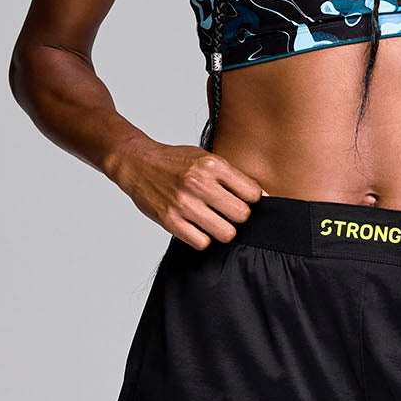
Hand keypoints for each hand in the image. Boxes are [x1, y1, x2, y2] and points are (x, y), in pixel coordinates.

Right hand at [107, 136, 263, 247]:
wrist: (138, 164)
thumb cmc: (176, 162)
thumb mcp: (206, 158)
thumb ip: (231, 176)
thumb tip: (262, 197)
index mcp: (212, 165)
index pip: (252, 193)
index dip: (252, 200)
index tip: (243, 201)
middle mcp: (199, 184)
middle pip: (242, 215)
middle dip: (239, 217)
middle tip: (227, 213)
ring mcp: (184, 204)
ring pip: (226, 233)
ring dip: (223, 230)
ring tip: (214, 221)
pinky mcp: (171, 221)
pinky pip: (202, 243)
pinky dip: (203, 238)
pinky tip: (197, 228)